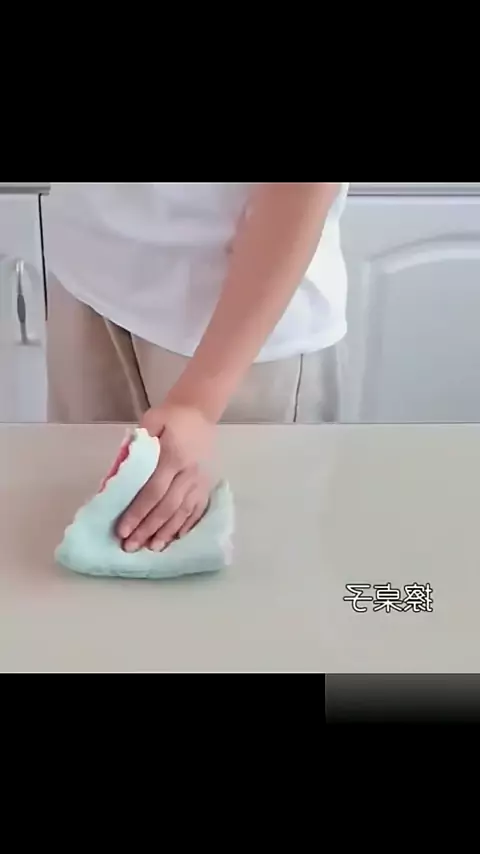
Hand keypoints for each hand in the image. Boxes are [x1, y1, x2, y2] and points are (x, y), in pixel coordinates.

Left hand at [116, 403, 214, 552]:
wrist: (200, 410)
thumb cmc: (170, 417)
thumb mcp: (150, 421)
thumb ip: (134, 447)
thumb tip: (117, 478)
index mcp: (173, 456)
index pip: (152, 490)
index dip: (137, 513)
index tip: (122, 530)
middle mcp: (188, 472)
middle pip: (166, 506)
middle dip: (148, 529)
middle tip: (130, 546)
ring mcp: (199, 480)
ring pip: (183, 512)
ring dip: (166, 532)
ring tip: (151, 549)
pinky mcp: (206, 484)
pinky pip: (197, 509)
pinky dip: (186, 526)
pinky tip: (175, 538)